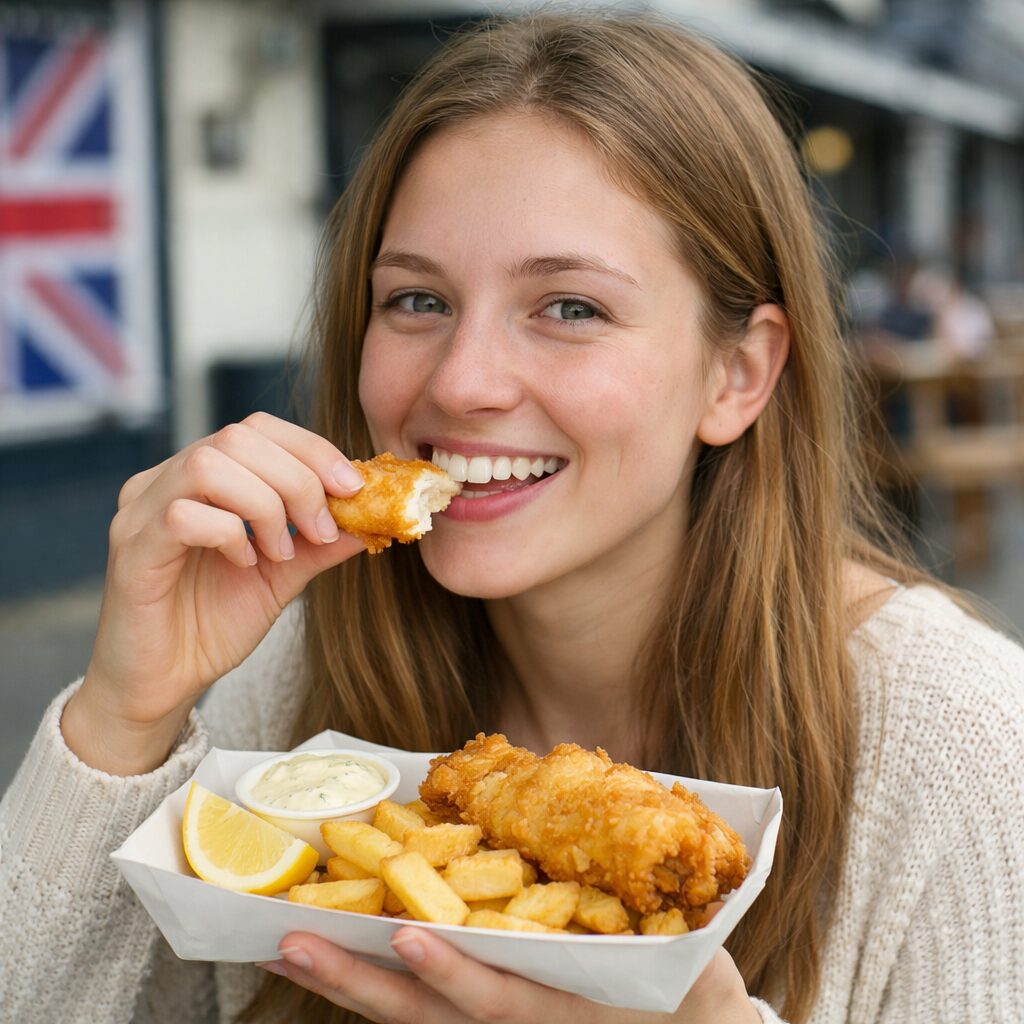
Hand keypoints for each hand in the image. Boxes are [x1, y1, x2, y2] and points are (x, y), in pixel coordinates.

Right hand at [62, 413, 365, 773]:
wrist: (162, 685)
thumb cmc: (211, 625)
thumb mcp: (283, 576)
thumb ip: (320, 542)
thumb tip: (373, 518)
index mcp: (201, 478)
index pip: (258, 428)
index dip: (311, 450)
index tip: (352, 488)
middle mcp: (165, 480)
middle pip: (238, 437)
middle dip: (297, 479)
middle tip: (321, 528)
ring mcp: (142, 511)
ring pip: (208, 465)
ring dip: (264, 505)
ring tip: (279, 552)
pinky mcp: (132, 548)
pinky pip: (181, 515)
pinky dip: (227, 534)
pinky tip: (243, 563)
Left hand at [259, 929, 760, 1022]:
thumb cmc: (684, 980)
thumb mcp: (667, 946)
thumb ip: (621, 905)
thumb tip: (587, 820)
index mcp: (567, 1010)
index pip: (501, 998)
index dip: (453, 973)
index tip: (407, 935)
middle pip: (429, 1017)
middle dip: (360, 981)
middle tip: (295, 943)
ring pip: (411, 1020)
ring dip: (348, 985)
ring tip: (290, 949)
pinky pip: (421, 1017)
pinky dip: (373, 992)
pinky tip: (330, 964)